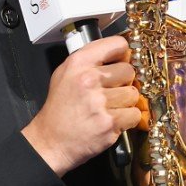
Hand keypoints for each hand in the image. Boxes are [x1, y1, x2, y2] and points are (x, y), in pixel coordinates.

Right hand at [22, 35, 141, 175]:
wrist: (51, 140)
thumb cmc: (60, 109)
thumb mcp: (65, 74)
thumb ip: (90, 60)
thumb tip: (120, 55)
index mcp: (79, 63)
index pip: (117, 45)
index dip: (123, 55)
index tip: (121, 62)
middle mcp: (89, 79)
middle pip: (129, 71)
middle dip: (124, 82)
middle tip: (111, 92)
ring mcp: (100, 102)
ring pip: (133, 94)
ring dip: (125, 103)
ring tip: (109, 108)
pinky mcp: (109, 122)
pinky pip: (134, 114)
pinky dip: (127, 119)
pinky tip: (112, 120)